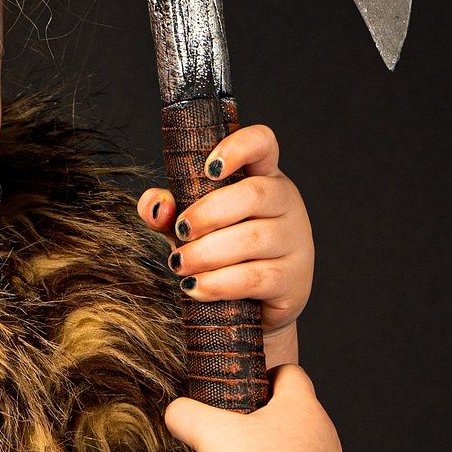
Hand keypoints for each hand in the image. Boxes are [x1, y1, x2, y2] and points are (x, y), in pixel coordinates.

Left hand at [137, 122, 314, 350]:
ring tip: (179, 264)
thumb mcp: (194, 225)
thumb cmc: (222, 253)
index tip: (208, 168)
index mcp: (263, 175)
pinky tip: (195, 287)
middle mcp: (285, 202)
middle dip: (208, 213)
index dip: (239, 146)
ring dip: (207, 253)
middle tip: (180, 231)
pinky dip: (219, 283)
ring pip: (252, 239)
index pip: (262, 143)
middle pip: (254, 194)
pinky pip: (255, 277)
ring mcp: (295, 240)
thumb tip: (156, 205)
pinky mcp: (293, 279)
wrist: (254, 307)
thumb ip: (171, 209)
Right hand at [165, 364, 343, 451]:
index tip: (253, 388)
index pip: (291, 376)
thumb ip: (186, 412)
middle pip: (302, 420)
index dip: (270, 376)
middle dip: (276, 424)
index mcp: (302, 410)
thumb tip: (173, 412)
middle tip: (245, 436)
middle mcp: (326, 440)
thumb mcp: (205, 432)